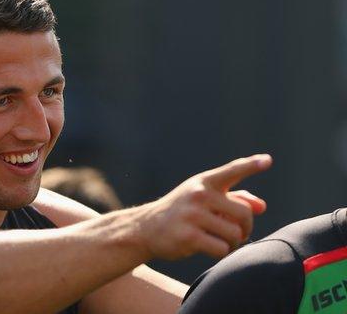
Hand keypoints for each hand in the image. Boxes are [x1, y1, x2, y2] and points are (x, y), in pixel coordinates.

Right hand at [135, 154, 271, 259]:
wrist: (146, 228)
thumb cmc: (181, 212)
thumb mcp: (203, 199)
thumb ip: (234, 199)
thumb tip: (262, 207)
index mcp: (204, 182)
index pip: (232, 170)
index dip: (251, 165)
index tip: (267, 161)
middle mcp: (199, 195)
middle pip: (244, 214)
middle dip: (246, 228)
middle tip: (239, 233)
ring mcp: (193, 215)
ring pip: (234, 234)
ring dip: (233, 242)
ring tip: (222, 241)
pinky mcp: (188, 236)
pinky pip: (221, 249)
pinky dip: (221, 252)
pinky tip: (210, 248)